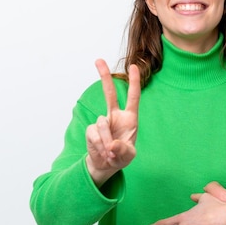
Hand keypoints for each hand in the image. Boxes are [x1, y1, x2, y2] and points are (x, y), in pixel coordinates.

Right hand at [85, 59, 140, 185]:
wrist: (105, 165)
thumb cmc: (121, 156)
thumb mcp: (129, 156)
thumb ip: (123, 150)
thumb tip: (112, 144)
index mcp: (129, 118)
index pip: (133, 97)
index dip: (133, 82)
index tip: (134, 66)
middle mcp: (115, 116)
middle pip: (109, 93)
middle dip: (104, 76)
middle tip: (98, 60)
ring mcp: (102, 122)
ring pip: (103, 125)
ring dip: (107, 141)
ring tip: (111, 152)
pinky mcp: (91, 130)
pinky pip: (95, 135)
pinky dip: (100, 146)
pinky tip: (103, 151)